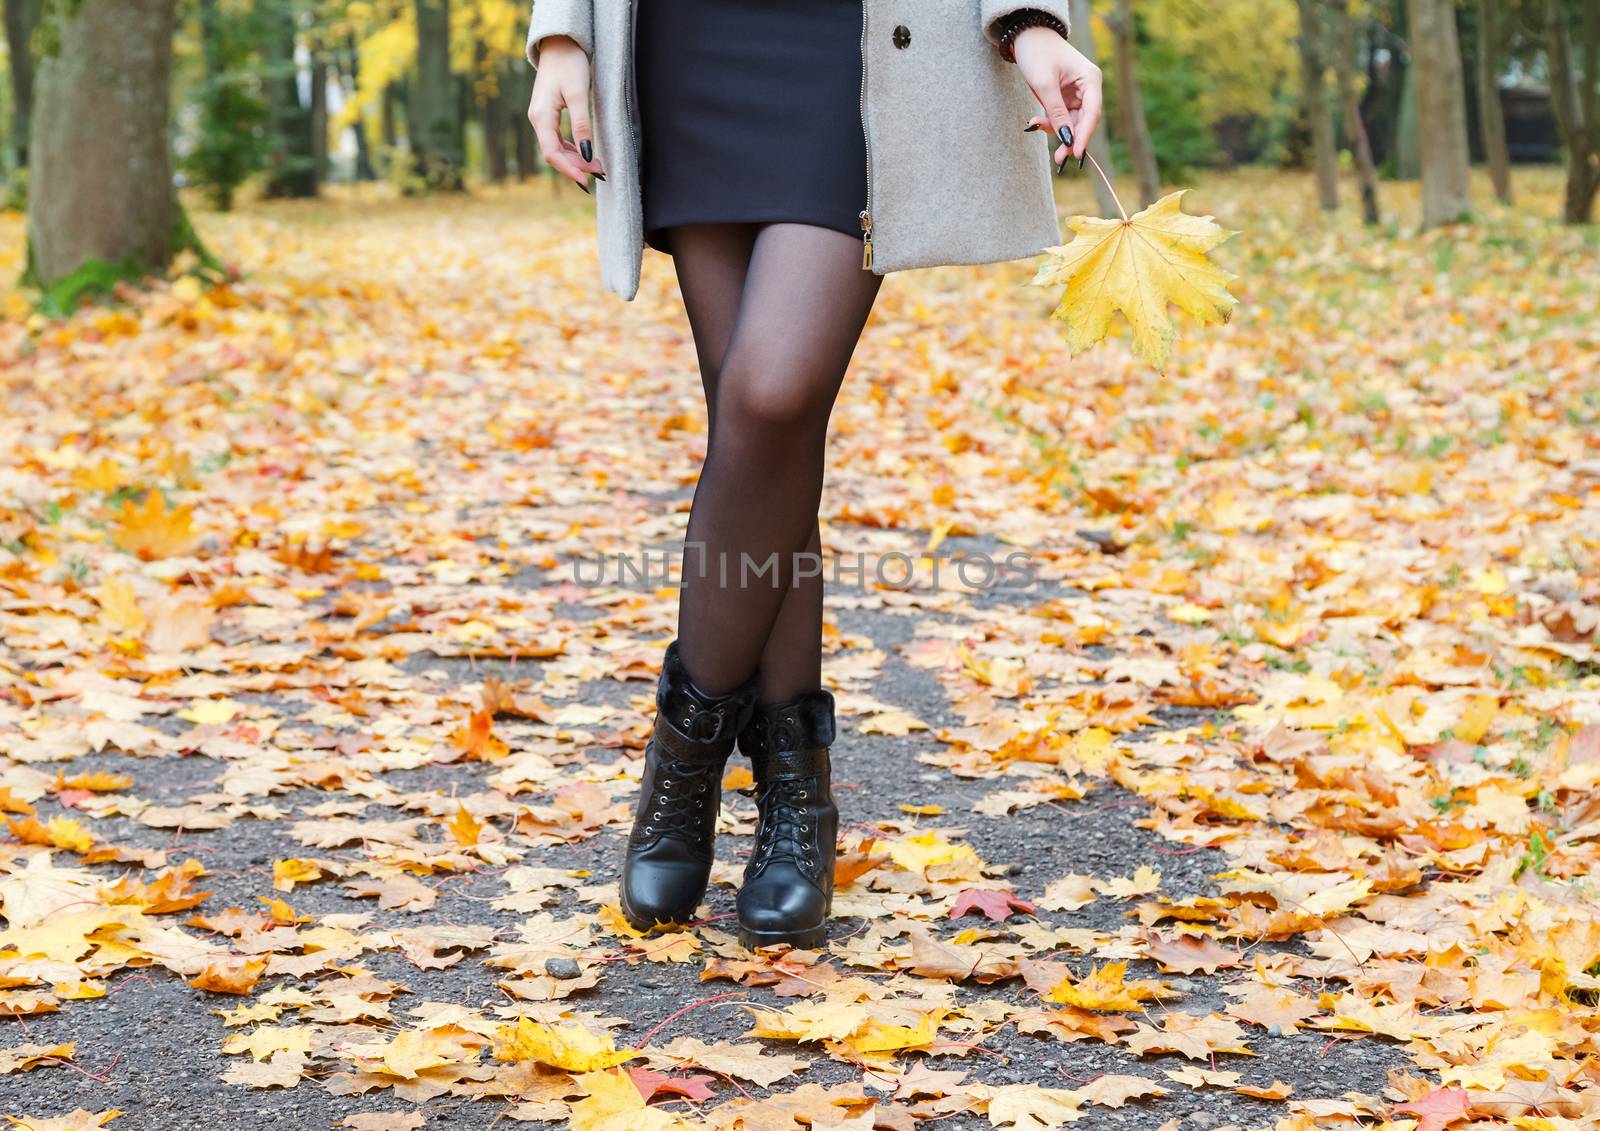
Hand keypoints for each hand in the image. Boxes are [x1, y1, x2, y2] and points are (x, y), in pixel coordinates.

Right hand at [527, 36, 604, 186]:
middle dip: (577, 166)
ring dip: (576, 159)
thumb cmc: (569, 64)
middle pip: (555, 154)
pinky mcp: (548, 116)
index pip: (552, 153)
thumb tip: (587, 154)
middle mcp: (537, 120)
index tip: (586, 181)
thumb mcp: (578, 94)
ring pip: (557, 148)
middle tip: (600, 172)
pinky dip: (573, 149)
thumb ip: (581, 125)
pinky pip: (558, 140)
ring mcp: (542, 118)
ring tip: (598, 166)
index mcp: (541, 116)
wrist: (559, 45)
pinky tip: (586, 154)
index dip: (569, 170)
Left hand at [1014, 27, 1101, 167]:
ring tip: (1036, 127)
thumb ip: (1056, 112)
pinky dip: (1050, 122)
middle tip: (1059, 159)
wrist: (1027, 36)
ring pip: (1072, 122)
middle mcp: (1088, 87)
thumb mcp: (1045, 84)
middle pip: (1084, 121)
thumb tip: (1066, 139)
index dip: (1085, 135)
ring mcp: (1078, 94)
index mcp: (1091, 79)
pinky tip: (1035, 122)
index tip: (1076, 154)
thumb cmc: (1037, 53)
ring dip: (1057, 131)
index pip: (1093, 113)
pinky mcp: (1066, 98)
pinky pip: (1062, 117)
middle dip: (1070, 139)